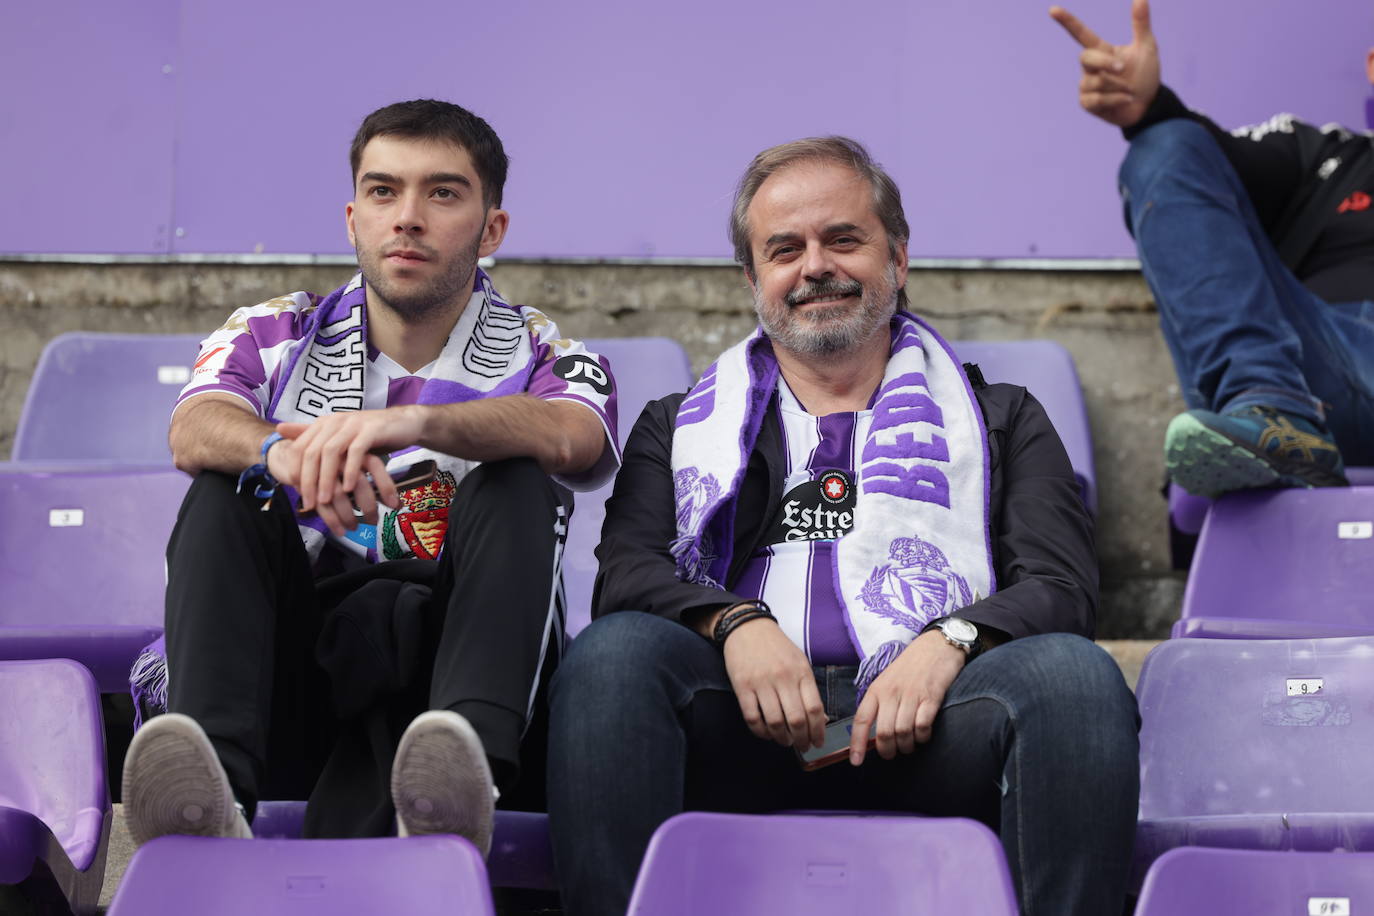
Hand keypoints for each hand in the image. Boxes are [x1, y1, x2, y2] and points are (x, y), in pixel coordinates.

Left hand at [277, 407, 423, 534]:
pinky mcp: (371, 430)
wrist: (404, 423)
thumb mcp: (338, 436)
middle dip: (308, 480)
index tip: (296, 494)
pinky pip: (357, 451)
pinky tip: (348, 488)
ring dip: (326, 479)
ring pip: (332, 452)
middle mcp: (335, 421)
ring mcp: (353, 424)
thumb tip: (279, 429)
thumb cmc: (369, 435)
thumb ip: (310, 434)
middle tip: (309, 504)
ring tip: (325, 500)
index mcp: (323, 423)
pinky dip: (350, 471)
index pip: (300, 448)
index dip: (295, 471)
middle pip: (313, 452)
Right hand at [722, 618, 826, 751]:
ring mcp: (762, 682)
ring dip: (782, 739)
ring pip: (775, 722)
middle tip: (802, 747)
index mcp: (801, 672)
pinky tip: (766, 733)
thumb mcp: (799, 662)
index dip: (818, 731)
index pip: (815, 709)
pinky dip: (760, 731)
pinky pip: (752, 717)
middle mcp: (783, 677)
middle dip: (802, 740)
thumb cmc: (777, 647)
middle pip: (797, 720)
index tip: (818, 742)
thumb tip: (822, 719)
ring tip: (785, 741)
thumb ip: (809, 689)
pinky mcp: (742, 686)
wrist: (747, 627)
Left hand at [848, 630, 965, 764]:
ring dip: (906, 746)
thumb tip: (873, 733)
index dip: (857, 744)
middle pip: (884, 732)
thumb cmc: (911, 666)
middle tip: (893, 754)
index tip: (856, 762)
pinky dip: (923, 737)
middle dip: (888, 750)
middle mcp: (891, 692)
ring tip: (909, 745)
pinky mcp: (931, 696)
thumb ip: (880, 703)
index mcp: (877, 689)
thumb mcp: (887, 680)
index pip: (861, 720)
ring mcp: (912, 694)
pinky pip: (923, 726)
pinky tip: (924, 735)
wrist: (937, 645)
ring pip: (903, 732)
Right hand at [1050, 0, 1159, 127]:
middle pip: (1085, 58)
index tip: (1053, 10)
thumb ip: (1140, 24)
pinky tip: (1126, 99)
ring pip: (1096, 81)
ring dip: (1118, 85)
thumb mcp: (1146, 47)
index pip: (1081, 34)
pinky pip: (1097, 99)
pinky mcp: (1087, 103)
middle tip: (1123, 68)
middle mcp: (1090, 67)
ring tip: (1130, 90)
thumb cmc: (1145, 75)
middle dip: (1105, 62)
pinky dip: (1116, 99)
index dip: (1068, 22)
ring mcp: (1086, 85)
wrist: (1147, 104)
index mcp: (1102, 50)